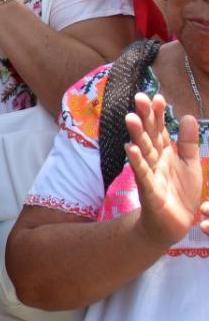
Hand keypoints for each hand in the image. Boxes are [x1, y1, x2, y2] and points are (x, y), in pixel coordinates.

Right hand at [127, 92, 208, 247]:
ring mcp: (150, 174)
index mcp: (166, 153)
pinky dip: (137, 162)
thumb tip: (187, 116)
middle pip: (150, 136)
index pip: (161, 129)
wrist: (172, 223)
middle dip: (145, 118)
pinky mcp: (149, 191)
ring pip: (143, 152)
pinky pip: (142, 174)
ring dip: (137, 135)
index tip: (157, 96)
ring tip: (131, 118)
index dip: (159, 114)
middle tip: (139, 98)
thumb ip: (189, 142)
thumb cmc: (180, 193)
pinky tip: (131, 149)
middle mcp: (156, 160)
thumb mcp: (190, 164)